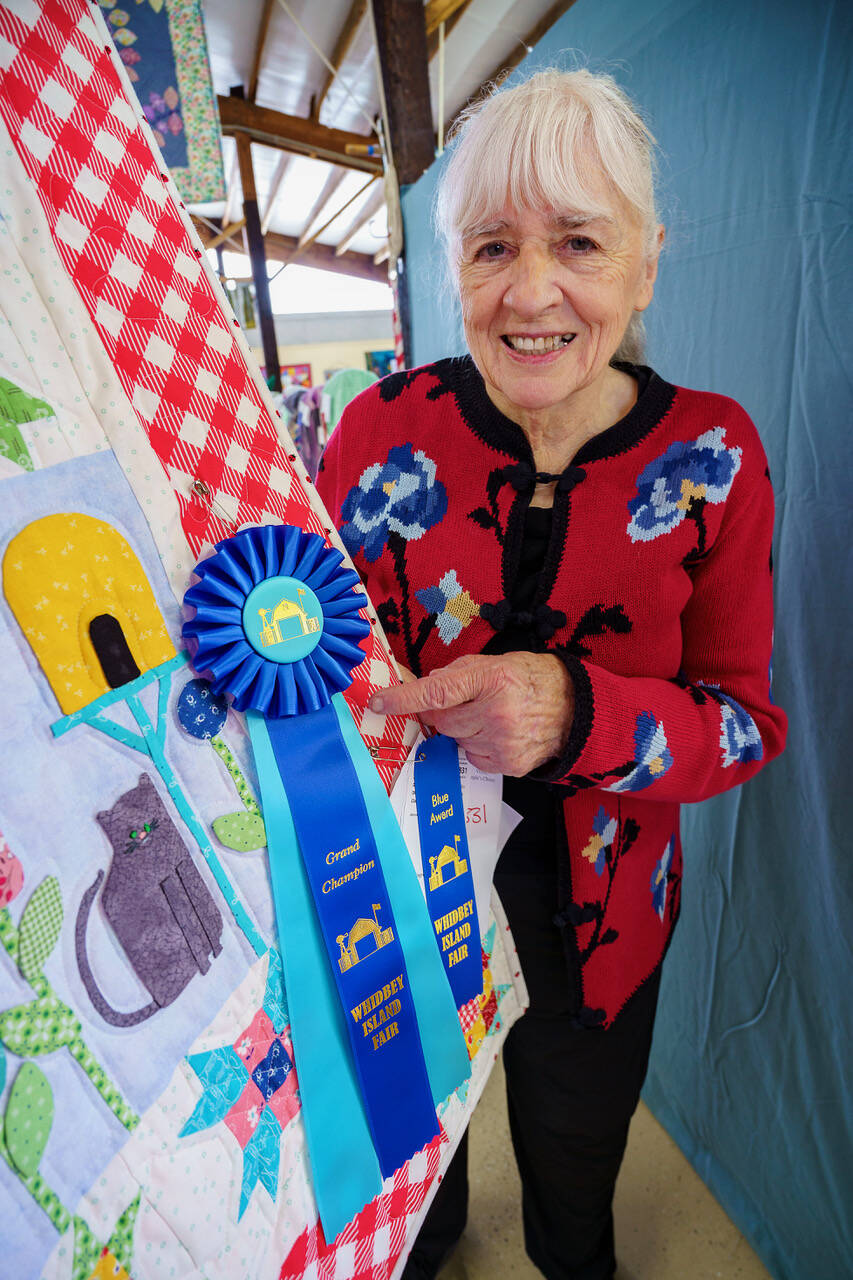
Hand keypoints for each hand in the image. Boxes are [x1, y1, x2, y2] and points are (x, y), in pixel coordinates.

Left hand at [369, 653, 573, 775]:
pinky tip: (499, 734)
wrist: (574, 708)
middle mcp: (496, 713)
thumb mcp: (495, 663)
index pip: (437, 691)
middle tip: (468, 703)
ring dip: (464, 729)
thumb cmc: (530, 679)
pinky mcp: (507, 765)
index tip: (378, 702)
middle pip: (442, 721)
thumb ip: (458, 674)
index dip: (404, 698)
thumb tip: (425, 687)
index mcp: (492, 679)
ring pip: (456, 740)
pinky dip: (478, 746)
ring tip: (492, 717)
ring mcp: (502, 743)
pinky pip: (472, 758)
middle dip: (446, 712)